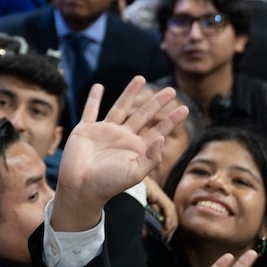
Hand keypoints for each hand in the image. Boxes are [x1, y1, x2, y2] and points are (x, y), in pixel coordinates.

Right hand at [51, 77, 188, 231]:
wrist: (81, 187)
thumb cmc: (108, 184)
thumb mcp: (135, 174)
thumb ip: (150, 158)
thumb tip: (161, 138)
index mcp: (136, 148)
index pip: (158, 130)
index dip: (171, 120)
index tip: (185, 108)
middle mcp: (123, 137)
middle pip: (143, 115)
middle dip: (157, 102)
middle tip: (171, 90)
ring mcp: (104, 131)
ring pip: (121, 107)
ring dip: (130, 92)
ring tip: (140, 78)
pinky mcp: (86, 129)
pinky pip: (90, 110)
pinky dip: (93, 98)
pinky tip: (98, 87)